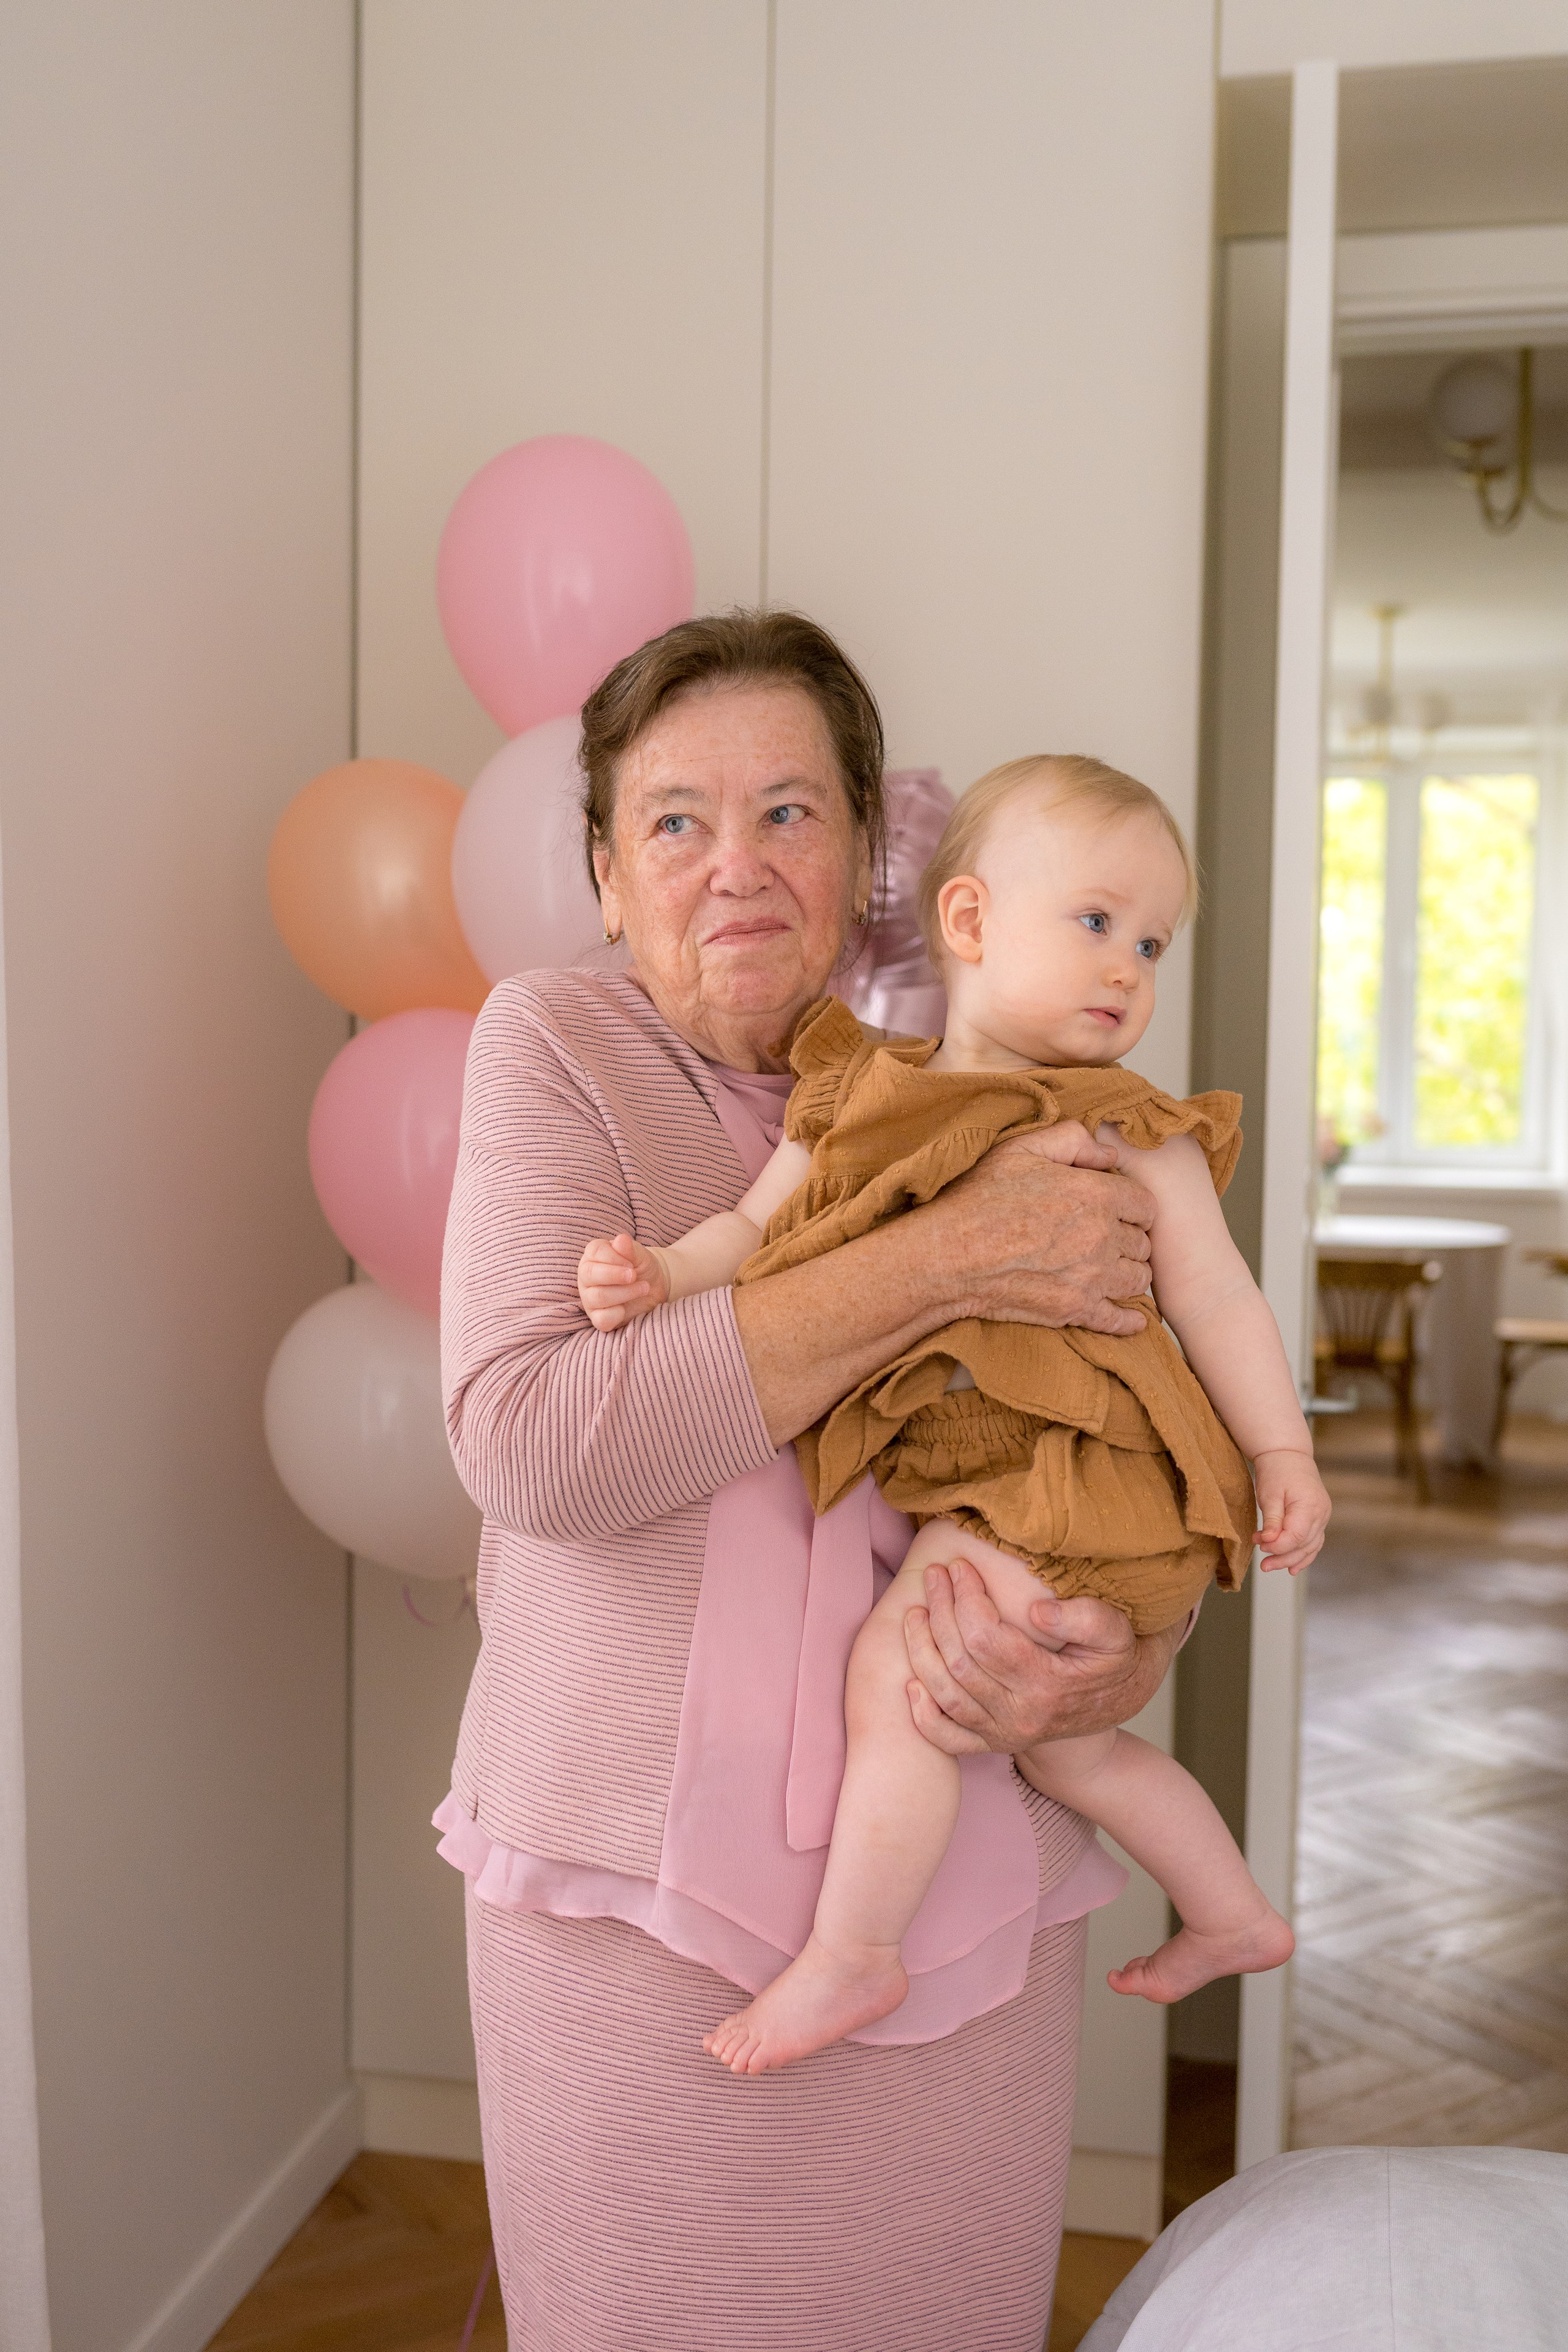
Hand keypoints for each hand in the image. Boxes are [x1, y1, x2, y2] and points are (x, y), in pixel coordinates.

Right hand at [576, 1232, 668, 1330]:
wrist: (653, 1287)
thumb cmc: (641, 1267)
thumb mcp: (640, 1255)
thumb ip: (630, 1249)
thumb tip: (621, 1239)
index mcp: (593, 1256)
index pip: (595, 1252)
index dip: (615, 1257)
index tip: (631, 1264)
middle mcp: (586, 1276)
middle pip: (590, 1274)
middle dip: (615, 1275)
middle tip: (634, 1275)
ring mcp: (589, 1298)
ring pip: (598, 1297)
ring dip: (625, 1292)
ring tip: (644, 1288)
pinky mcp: (598, 1317)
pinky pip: (601, 1319)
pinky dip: (617, 1314)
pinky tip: (627, 1308)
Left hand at [902, 1557, 1178, 1754]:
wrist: (1119, 1700)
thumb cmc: (1112, 1657)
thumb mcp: (1113, 1632)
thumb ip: (1084, 1618)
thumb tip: (1037, 1612)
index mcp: (1047, 1685)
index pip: (986, 1639)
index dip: (966, 1599)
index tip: (960, 1567)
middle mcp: (1021, 1716)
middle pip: (960, 1663)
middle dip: (939, 1613)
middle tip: (934, 1576)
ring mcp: (1004, 1734)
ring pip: (946, 1696)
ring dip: (922, 1652)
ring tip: (915, 1612)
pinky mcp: (993, 1743)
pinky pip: (948, 1739)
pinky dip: (923, 1716)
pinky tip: (911, 1683)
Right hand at [929, 1123, 1156, 1339]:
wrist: (950, 1256)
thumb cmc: (980, 1199)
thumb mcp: (1021, 1149)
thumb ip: (1072, 1140)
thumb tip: (1108, 1153)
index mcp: (1097, 1195)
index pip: (1146, 1204)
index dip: (1133, 1206)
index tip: (1118, 1210)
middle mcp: (1103, 1237)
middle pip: (1142, 1243)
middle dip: (1129, 1239)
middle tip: (1108, 1239)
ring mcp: (1092, 1278)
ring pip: (1138, 1279)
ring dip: (1129, 1273)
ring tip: (1111, 1269)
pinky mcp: (1076, 1310)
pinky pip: (1121, 1320)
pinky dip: (1130, 1319)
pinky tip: (1131, 1316)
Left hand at [1253, 1448, 1329, 1574]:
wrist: (1288, 1455)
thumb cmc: (1277, 1470)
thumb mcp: (1270, 1493)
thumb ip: (1272, 1520)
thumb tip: (1270, 1543)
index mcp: (1310, 1506)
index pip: (1296, 1537)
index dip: (1277, 1546)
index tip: (1259, 1544)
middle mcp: (1321, 1514)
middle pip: (1304, 1545)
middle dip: (1282, 1557)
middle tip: (1263, 1566)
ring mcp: (1323, 1517)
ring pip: (1310, 1547)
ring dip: (1291, 1559)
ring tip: (1271, 1567)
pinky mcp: (1319, 1518)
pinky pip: (1314, 1542)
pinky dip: (1304, 1555)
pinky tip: (1293, 1568)